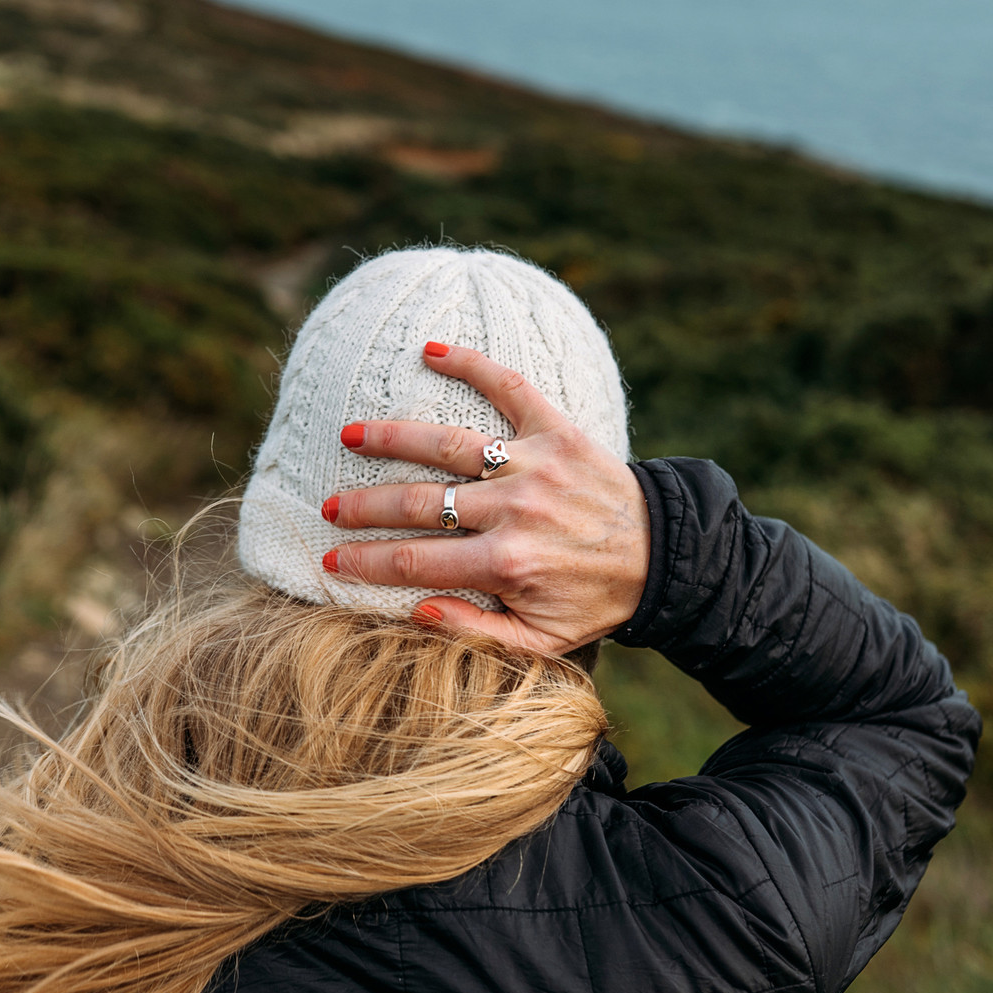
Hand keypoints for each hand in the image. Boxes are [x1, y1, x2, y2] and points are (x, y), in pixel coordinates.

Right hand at [321, 343, 650, 654]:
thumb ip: (476, 633)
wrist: (664, 556)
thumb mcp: (541, 640)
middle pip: (418, 503)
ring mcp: (534, 465)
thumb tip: (417, 609)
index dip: (366, 562)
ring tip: (350, 436)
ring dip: (392, 438)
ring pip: (447, 445)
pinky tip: (430, 351)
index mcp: (506, 563)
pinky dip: (472, 364)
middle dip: (364, 507)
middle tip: (327, 507)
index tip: (331, 560)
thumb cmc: (594, 600)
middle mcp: (515, 510)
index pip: (415, 561)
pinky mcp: (558, 430)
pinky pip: (510, 388)